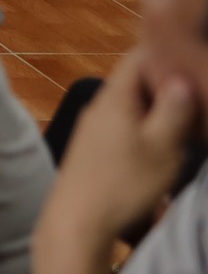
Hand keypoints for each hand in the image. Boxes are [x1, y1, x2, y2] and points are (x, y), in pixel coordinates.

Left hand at [42, 49, 199, 249]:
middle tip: (198, 98)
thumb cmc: (124, 181)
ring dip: (158, 110)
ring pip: (132, 105)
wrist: (78, 220)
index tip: (195, 62)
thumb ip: (174, 109)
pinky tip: (163, 144)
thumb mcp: (162, 145)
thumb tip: (182, 76)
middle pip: (137, 81)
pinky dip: (146, 127)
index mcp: (115, 95)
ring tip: (187, 123)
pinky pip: (125, 124)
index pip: (140, 56)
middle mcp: (100, 104)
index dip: (168, 53)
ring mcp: (94, 125)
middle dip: (168, 85)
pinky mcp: (94, 147)